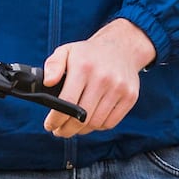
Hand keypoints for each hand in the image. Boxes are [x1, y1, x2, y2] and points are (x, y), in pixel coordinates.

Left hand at [40, 19, 157, 136]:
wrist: (122, 47)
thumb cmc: (89, 54)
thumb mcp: (66, 51)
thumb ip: (53, 65)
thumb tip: (48, 82)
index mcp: (84, 67)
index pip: (67, 102)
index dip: (56, 119)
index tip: (50, 126)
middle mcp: (103, 78)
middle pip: (81, 118)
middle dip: (66, 129)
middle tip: (60, 131)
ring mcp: (119, 88)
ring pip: (96, 123)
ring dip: (82, 129)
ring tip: (74, 125)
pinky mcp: (130, 96)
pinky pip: (110, 123)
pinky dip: (98, 126)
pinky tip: (91, 120)